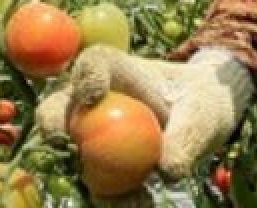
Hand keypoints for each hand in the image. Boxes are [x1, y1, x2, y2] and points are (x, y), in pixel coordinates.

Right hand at [36, 46, 252, 204]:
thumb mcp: (202, 115)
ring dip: (94, 180)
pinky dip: (114, 199)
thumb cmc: (200, 102)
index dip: (87, 76)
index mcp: (118, 70)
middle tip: (73, 148)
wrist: (200, 121)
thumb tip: (166, 171)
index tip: (93, 95)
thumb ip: (186, 137)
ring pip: (70, 153)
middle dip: (54, 125)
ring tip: (137, 201)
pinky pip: (96, 185)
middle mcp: (93, 100)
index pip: (95, 62)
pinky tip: (142, 203)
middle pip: (59, 105)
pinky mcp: (100, 164)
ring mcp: (90, 133)